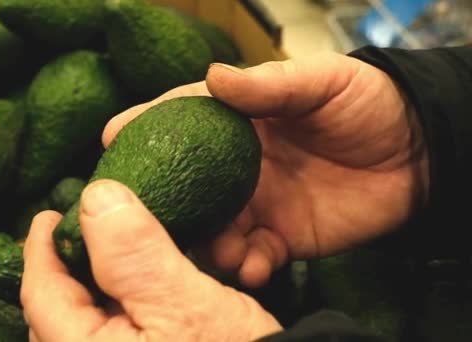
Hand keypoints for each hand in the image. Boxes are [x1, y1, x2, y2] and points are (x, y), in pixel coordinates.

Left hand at [21, 180, 281, 341]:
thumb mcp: (185, 302)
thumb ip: (134, 254)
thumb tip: (96, 196)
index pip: (42, 295)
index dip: (41, 248)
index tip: (52, 212)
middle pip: (55, 312)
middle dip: (64, 266)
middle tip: (79, 228)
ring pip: (81, 324)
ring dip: (89, 284)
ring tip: (103, 251)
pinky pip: (108, 335)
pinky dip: (112, 304)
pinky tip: (130, 287)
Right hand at [102, 52, 429, 287]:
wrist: (417, 154)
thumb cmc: (367, 104)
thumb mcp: (322, 80)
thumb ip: (271, 85)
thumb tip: (215, 77)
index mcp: (240, 121)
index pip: (182, 120)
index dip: (144, 125)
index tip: (111, 138)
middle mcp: (237, 165)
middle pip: (185, 184)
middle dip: (163, 202)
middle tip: (144, 217)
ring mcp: (256, 204)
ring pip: (211, 228)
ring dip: (204, 243)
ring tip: (215, 249)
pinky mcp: (281, 238)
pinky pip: (252, 257)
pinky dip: (246, 266)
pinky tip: (253, 265)